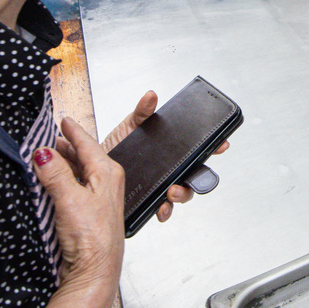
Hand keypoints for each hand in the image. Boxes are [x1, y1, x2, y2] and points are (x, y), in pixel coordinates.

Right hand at [35, 117, 124, 292]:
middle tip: (51, 135)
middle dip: (68, 146)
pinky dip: (64, 180)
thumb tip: (42, 153)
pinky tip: (53, 183)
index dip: (73, 131)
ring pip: (80, 172)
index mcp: (108, 173)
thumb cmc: (91, 239)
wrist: (95, 273)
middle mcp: (107, 183)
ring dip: (65, 163)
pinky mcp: (90, 214)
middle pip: (85, 156)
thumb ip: (55, 174)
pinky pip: (76, 188)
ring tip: (49, 155)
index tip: (63, 119)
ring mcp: (99, 200)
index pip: (88, 143)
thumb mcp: (69, 199)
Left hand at [98, 91, 230, 222]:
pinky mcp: (147, 202)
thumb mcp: (127, 129)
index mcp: (165, 152)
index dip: (212, 147)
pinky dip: (164, 211)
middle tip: (189, 176)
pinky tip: (160, 208)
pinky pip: (162, 210)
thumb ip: (141, 113)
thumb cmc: (109, 150)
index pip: (194, 150)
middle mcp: (166, 171)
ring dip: (181, 195)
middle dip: (198, 179)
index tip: (222, 145)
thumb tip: (151, 96)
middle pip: (193, 175)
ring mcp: (158, 187)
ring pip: (181, 194)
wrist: (86, 173)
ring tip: (172, 193)